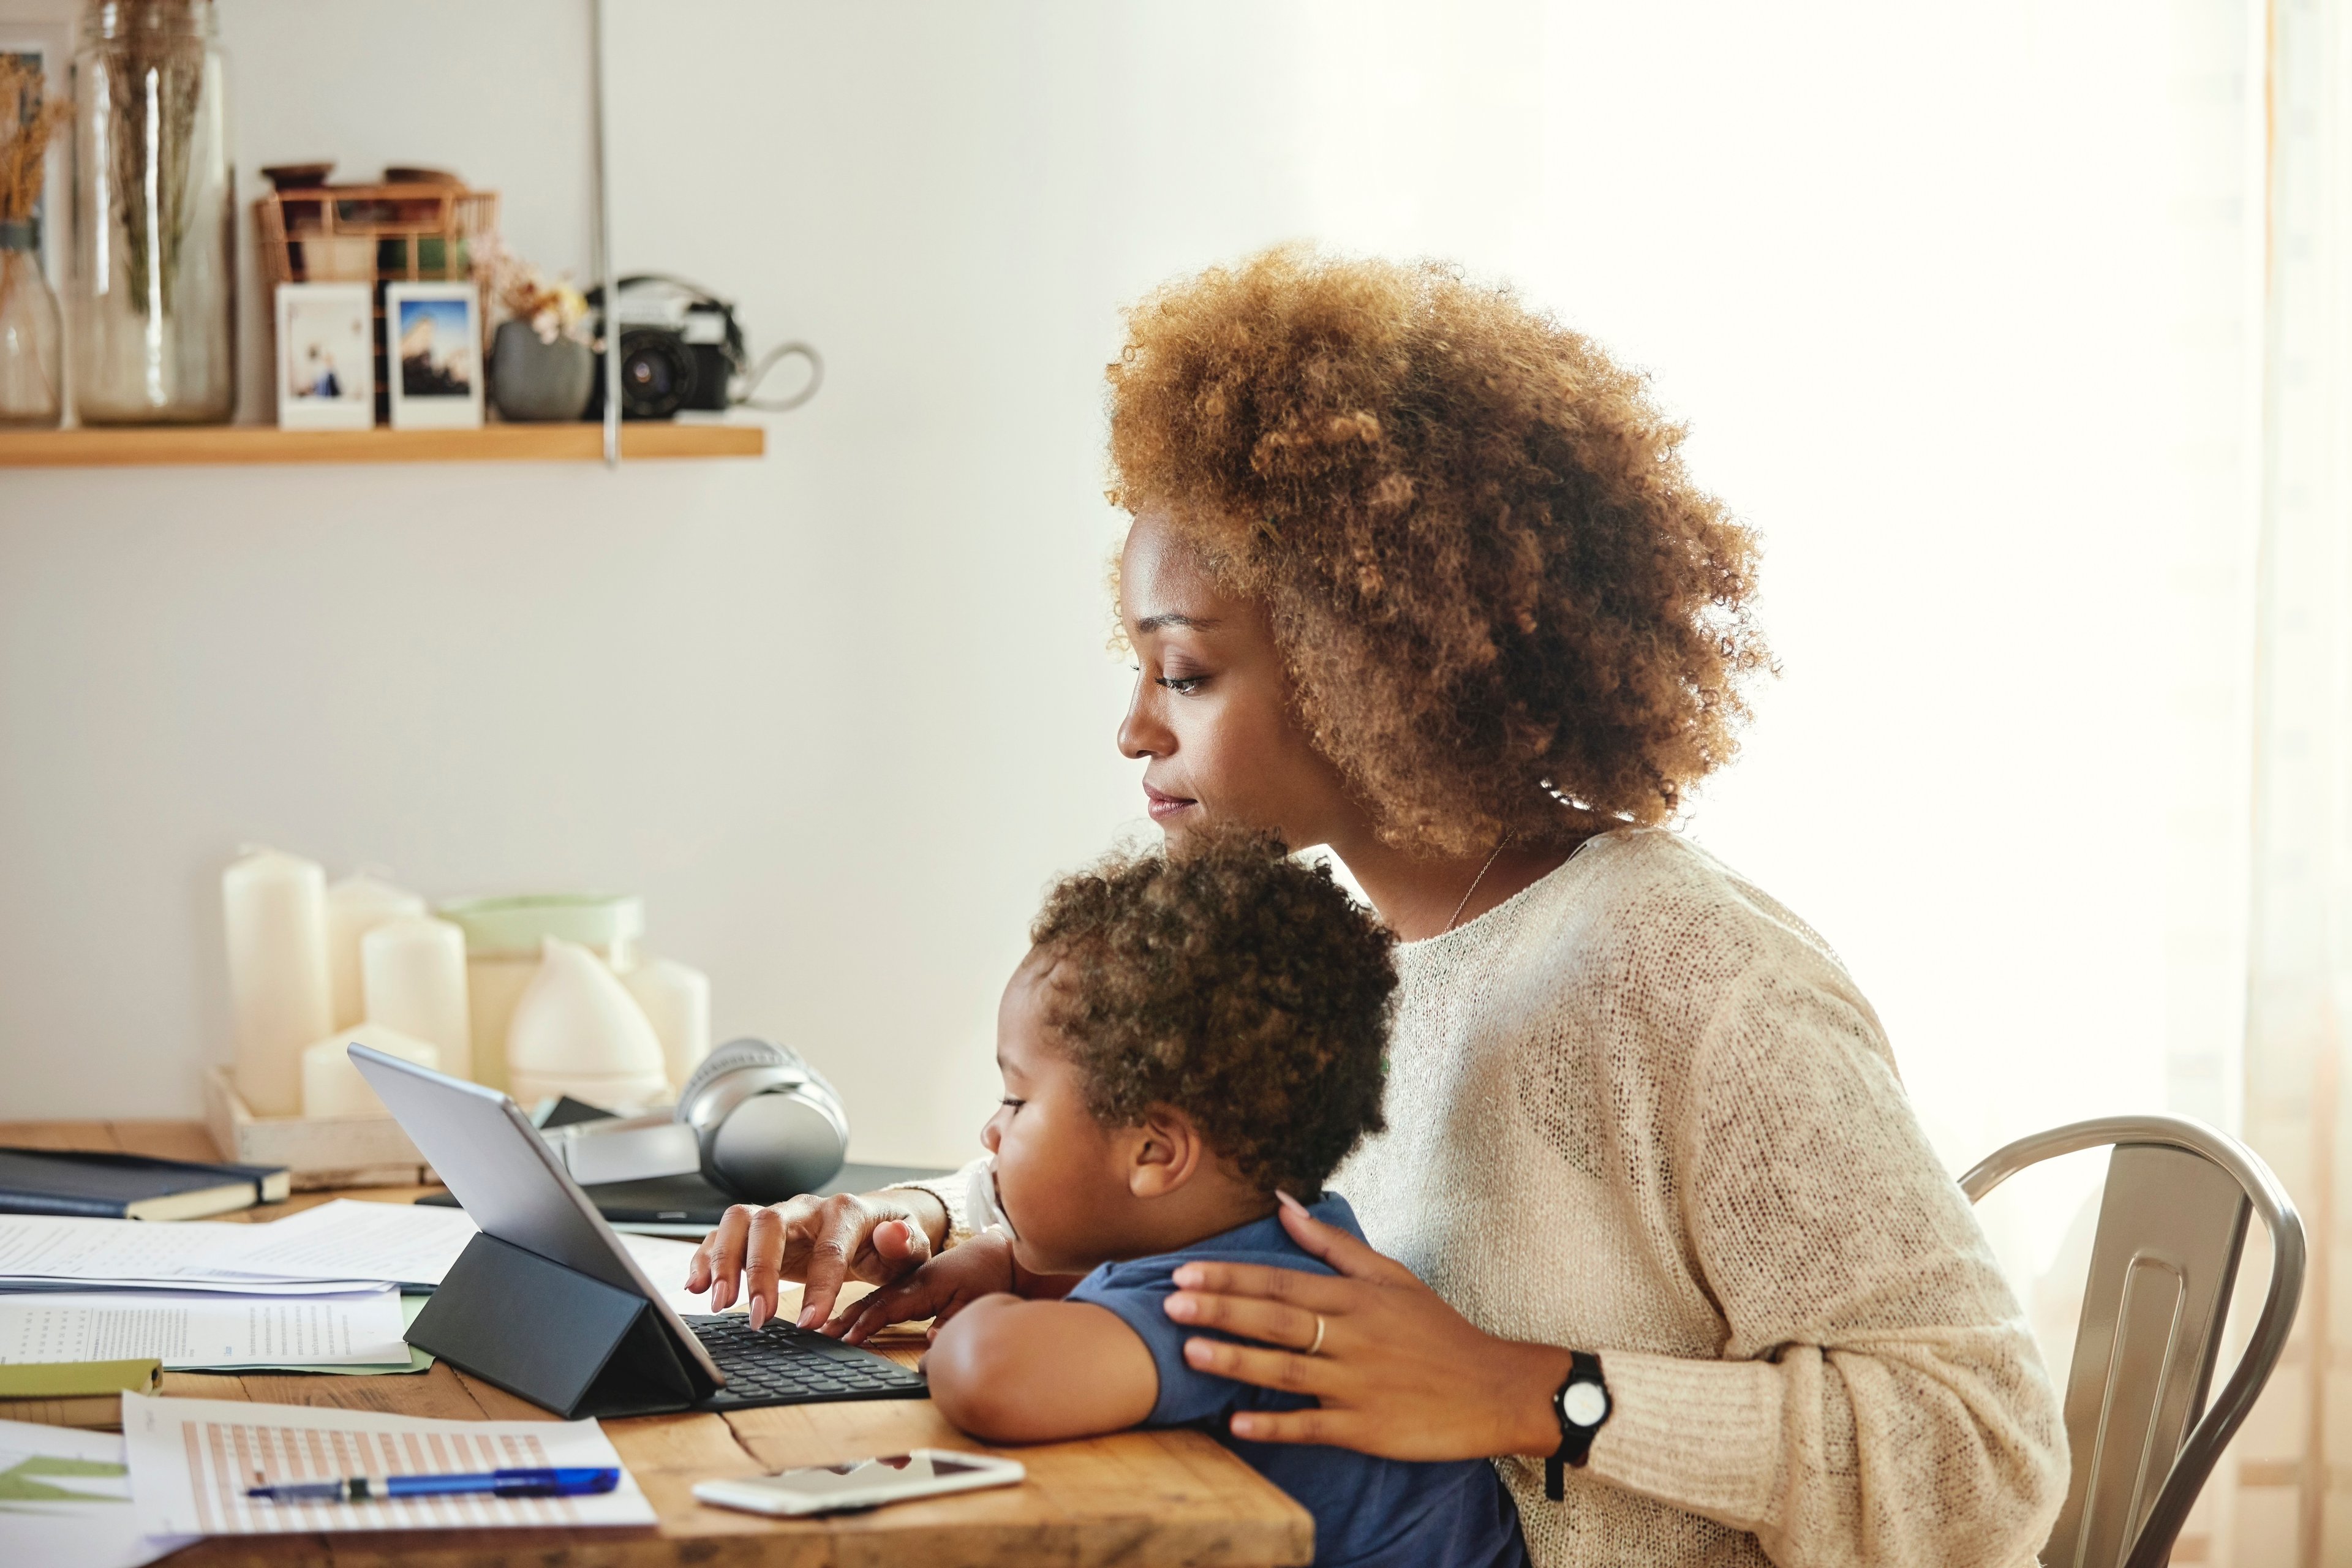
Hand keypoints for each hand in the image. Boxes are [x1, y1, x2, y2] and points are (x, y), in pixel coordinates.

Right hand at [684, 1188, 946, 1329]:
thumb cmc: (891, 1243)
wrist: (874, 1227)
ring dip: (723, 1260)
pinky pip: (722, 1235)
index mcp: (847, 1212)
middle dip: (758, 1269)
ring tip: (718, 1302)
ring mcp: (778, 1217)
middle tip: (758, 1317)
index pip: (829, 1247)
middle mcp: (806, 1209)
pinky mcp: (758, 1233)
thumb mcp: (911, 1247)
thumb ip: (905, 1243)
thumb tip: (893, 1235)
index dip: (819, 1285)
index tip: (809, 1324)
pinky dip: (704, 1258)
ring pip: (739, 1221)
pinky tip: (696, 1287)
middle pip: (770, 1222)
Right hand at [827, 1230, 1083, 1343]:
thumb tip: (933, 1345)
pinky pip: (880, 1298)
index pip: (886, 1306)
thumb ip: (953, 1324)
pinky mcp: (912, 1284)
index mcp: (923, 1284)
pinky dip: (860, 1309)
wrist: (1002, 1252)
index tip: (842, 1340)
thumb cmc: (990, 1275)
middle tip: (816, 1336)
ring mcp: (910, 1281)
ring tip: (821, 1330)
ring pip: (872, 1299)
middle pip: (871, 1302)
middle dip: (843, 1320)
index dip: (864, 1325)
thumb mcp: (976, 1302)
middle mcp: (911, 1281)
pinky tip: (846, 1320)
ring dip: (847, 1314)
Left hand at [1164, 1192, 1573, 1459]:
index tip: (1184, 1272)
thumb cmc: (1438, 1331)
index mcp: (1357, 1299)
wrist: (1494, 1389)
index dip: (1230, 1277)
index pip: (1281, 1282)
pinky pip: (1313, 1426)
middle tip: (1169, 1305)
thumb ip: (1333, 1244)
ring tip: (1189, 1353)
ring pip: (1287, 1371)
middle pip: (1277, 1321)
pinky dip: (1275, 1426)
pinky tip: (1237, 1424)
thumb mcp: (1392, 1277)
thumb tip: (1284, 1204)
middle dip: (1221, 1311)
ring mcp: (1359, 1385)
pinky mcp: (1367, 1429)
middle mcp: (1354, 1338)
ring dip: (1235, 1363)